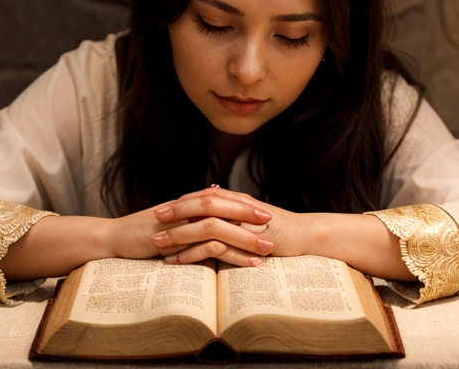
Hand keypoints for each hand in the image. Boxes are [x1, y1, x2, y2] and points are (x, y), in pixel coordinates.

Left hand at [150, 185, 312, 266]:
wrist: (306, 236)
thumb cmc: (280, 230)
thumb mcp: (253, 219)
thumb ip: (233, 214)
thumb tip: (214, 213)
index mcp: (236, 201)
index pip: (202, 198)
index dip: (180, 203)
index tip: (159, 209)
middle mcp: (237, 207)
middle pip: (199, 205)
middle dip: (174, 213)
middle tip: (152, 220)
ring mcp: (243, 223)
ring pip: (204, 225)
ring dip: (179, 234)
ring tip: (158, 243)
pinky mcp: (248, 240)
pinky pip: (216, 245)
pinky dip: (195, 252)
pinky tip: (180, 260)